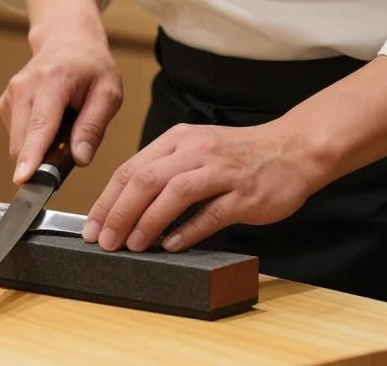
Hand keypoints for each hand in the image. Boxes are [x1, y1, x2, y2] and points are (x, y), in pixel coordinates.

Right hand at [0, 28, 122, 183]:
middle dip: (39, 162)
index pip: (41, 125)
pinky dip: (32, 139)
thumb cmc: (91, 67)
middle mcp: (25, 85)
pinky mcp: (5, 102)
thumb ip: (93, 127)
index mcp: (53, 80)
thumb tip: (79, 159)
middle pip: (23, 139)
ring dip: (38, 150)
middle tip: (65, 163)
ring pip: (18, 142)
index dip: (32, 155)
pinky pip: (16, 135)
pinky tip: (49, 123)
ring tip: (63, 129)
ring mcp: (11, 93)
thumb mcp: (108, 93)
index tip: (23, 178)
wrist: (67, 40)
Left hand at [82, 121, 315, 252]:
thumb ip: (163, 171)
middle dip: (119, 213)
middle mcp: (195, 152)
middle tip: (105, 241)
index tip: (93, 226)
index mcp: (177, 140)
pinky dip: (188, 230)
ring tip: (132, 245)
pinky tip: (172, 245)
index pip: (130, 169)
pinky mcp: (245, 194)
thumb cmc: (238, 155)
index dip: (107, 200)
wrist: (292, 149)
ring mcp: (221, 172)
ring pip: (174, 193)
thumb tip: (126, 205)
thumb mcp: (194, 150)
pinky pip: (211, 213)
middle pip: (146, 179)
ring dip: (148, 221)